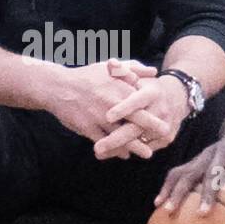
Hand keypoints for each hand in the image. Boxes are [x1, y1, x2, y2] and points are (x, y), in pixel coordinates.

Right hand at [45, 60, 159, 158]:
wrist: (57, 87)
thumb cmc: (87, 77)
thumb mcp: (110, 68)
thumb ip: (133, 69)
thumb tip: (154, 71)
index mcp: (119, 88)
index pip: (143, 102)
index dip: (155, 111)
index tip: (167, 117)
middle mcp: (111, 103)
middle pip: (137, 119)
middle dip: (152, 128)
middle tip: (165, 135)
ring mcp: (99, 117)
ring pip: (122, 135)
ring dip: (136, 146)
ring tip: (147, 153)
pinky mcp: (87, 128)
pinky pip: (105, 142)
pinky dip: (115, 150)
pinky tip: (124, 155)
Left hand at [96, 71, 188, 160]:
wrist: (179, 97)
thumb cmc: (149, 87)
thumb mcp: (140, 77)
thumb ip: (124, 71)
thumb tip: (111, 63)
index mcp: (152, 93)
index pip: (138, 101)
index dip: (124, 108)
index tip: (108, 116)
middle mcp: (161, 110)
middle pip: (138, 128)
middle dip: (117, 139)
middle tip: (98, 147)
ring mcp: (166, 126)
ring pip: (140, 142)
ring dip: (119, 149)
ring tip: (99, 152)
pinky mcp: (167, 139)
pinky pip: (146, 148)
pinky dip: (128, 151)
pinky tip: (110, 153)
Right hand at [154, 132, 224, 215]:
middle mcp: (220, 152)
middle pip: (212, 173)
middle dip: (206, 193)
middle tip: (202, 214)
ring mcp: (204, 155)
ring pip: (188, 172)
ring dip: (178, 192)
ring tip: (169, 211)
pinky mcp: (193, 160)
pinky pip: (176, 173)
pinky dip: (167, 188)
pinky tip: (158, 204)